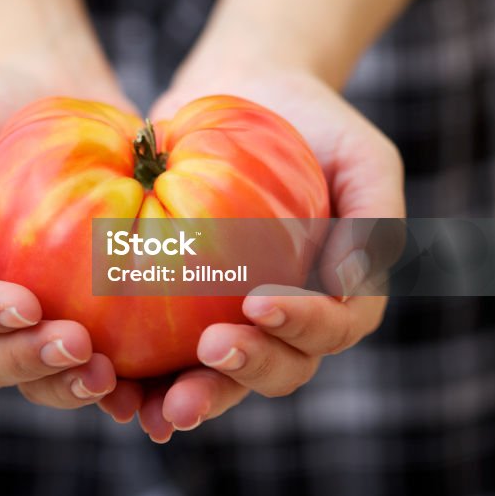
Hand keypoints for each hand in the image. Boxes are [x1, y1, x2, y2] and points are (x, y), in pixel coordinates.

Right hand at [0, 48, 134, 409]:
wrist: (46, 87)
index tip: (25, 303)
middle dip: (30, 362)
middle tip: (78, 348)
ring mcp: (29, 311)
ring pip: (37, 373)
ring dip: (68, 384)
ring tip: (108, 376)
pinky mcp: (81, 306)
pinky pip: (92, 354)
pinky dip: (115, 377)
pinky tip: (142, 381)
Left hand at [124, 61, 404, 441]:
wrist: (247, 89)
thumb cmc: (316, 122)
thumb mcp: (363, 156)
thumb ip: (376, 217)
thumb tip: (353, 284)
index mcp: (338, 295)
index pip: (329, 329)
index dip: (300, 328)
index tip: (258, 304)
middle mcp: (290, 318)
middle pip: (278, 368)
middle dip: (246, 373)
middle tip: (209, 352)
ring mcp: (237, 317)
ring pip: (223, 376)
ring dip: (197, 395)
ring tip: (162, 406)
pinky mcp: (186, 306)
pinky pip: (169, 350)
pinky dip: (148, 377)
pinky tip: (118, 384)